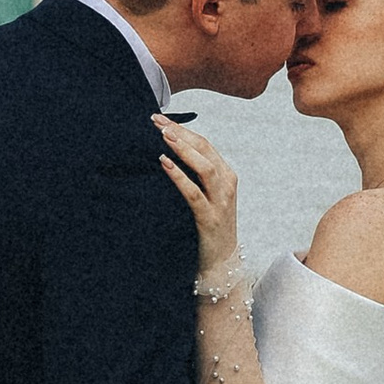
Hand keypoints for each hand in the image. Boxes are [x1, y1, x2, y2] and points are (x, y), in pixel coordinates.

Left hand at [153, 117, 239, 280]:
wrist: (220, 264)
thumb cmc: (207, 228)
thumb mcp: (204, 196)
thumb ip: (193, 176)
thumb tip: (165, 153)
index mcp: (225, 175)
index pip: (204, 144)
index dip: (183, 129)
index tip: (161, 119)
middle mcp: (226, 184)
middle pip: (204, 149)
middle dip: (180, 132)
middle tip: (157, 121)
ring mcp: (220, 202)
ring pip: (204, 167)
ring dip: (183, 149)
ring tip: (163, 137)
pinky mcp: (210, 219)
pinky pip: (194, 193)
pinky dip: (179, 177)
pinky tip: (165, 164)